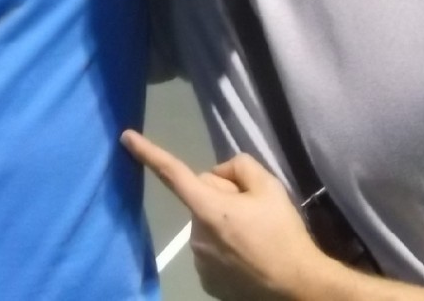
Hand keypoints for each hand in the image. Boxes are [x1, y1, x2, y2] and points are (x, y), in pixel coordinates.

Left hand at [122, 130, 321, 299]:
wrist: (298, 286)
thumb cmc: (283, 233)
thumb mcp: (269, 186)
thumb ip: (239, 167)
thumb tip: (219, 175)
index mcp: (208, 208)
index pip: (173, 173)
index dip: (148, 153)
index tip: (125, 138)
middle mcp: (196, 235)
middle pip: (202, 198)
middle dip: (221, 198)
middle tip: (253, 210)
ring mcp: (199, 262)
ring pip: (207, 224)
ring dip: (223, 223)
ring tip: (255, 235)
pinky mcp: (207, 281)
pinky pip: (211, 249)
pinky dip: (225, 246)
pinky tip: (248, 254)